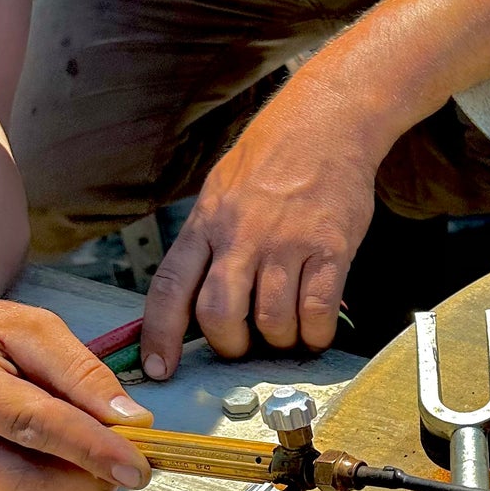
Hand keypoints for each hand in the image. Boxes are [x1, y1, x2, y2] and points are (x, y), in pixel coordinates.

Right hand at [0, 299, 152, 490]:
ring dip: (68, 480)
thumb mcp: (28, 331)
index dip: (92, 449)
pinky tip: (41, 451)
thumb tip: (131, 420)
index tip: (135, 467)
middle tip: (124, 461)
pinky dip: (42, 482)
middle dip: (90, 478)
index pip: (35, 425)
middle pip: (28, 482)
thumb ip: (81, 372)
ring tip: (77, 441)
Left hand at [141, 85, 378, 377]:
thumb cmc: (273, 159)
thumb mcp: (221, 192)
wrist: (326, 122)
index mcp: (206, 223)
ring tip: (288, 334)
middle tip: (244, 346)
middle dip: (230, 345)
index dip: (160, 336)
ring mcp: (285, 242)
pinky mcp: (329, 248)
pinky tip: (317, 330)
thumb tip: (194, 297)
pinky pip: (317, 310)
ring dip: (279, 341)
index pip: (169, 289)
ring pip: (271, 320)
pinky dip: (316, 333)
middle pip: (219, 314)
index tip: (161, 368)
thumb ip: (208, 242)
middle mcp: (240, 235)